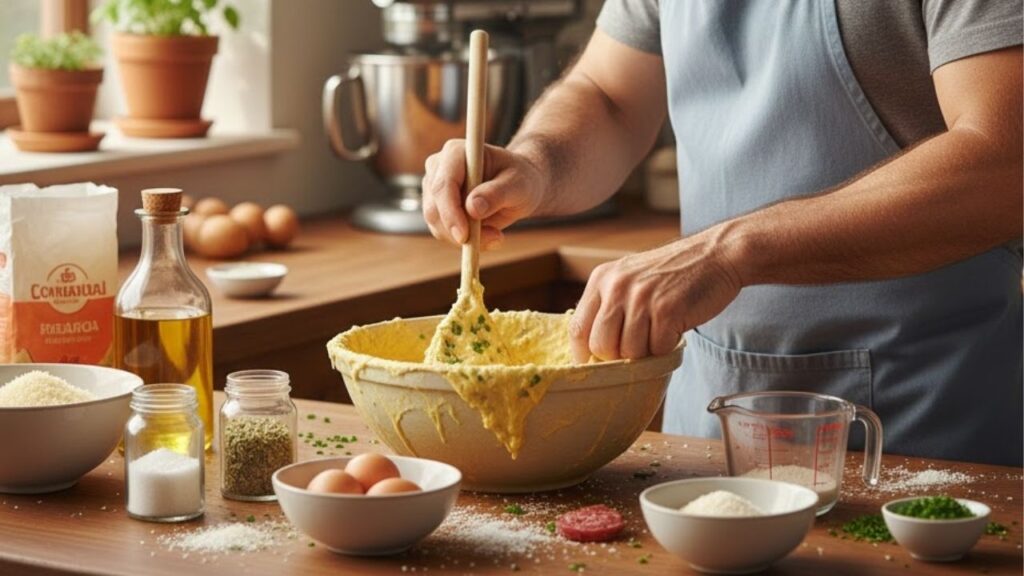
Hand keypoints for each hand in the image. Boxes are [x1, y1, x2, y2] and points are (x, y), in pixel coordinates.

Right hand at [422, 140, 546, 248]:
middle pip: (435, 207)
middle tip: (494, 238)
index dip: (451, 212)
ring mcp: (433, 187)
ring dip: (464, 237)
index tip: (464, 236)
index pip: (443, 185)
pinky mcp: (435, 206)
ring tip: (496, 235)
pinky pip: (442, 231)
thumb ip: (497, 193)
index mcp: (456, 152)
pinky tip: (487, 234)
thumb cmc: (519, 179)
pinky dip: (463, 239)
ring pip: (436, 222)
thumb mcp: (518, 184)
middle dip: (460, 230)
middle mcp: (438, 167)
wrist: (516, 186)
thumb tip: (473, 208)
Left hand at [569, 230, 744, 361]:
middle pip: (601, 346)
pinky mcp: (667, 311)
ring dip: (646, 352)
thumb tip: (593, 350)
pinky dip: (666, 348)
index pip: (577, 329)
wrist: (715, 254)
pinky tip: (674, 328)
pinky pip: (657, 350)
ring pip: (629, 352)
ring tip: (659, 332)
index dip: (584, 354)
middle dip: (618, 357)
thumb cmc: (672, 274)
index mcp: (602, 279)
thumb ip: (609, 305)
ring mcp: (641, 298)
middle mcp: (617, 287)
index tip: (593, 365)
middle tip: (637, 347)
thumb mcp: (630, 278)